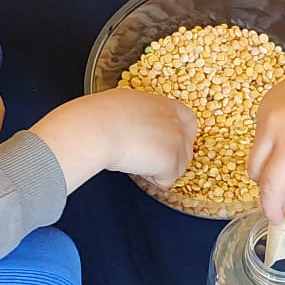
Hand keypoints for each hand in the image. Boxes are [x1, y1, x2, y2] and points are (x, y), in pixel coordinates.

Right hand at [30, 88, 196, 192]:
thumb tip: (135, 122)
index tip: (167, 144)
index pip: (188, 119)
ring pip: (179, 166)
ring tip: (136, 163)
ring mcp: (177, 141)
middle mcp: (175, 121)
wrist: (97, 128)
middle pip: (186, 147)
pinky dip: (153, 181)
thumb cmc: (99, 116)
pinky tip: (137, 170)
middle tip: (147, 160)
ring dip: (159, 170)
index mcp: (163, 104)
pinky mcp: (171, 161)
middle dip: (170, 157)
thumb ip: (140, 114)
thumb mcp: (125, 103)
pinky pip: (167, 180)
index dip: (179, 135)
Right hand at [249, 45, 284, 225]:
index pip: (269, 187)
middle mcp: (271, 126)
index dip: (271, 208)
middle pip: (254, 172)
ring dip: (273, 162)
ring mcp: (266, 110)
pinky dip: (275, 142)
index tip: (279, 219)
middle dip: (271, 185)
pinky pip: (261, 132)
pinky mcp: (266, 100)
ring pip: (256, 152)